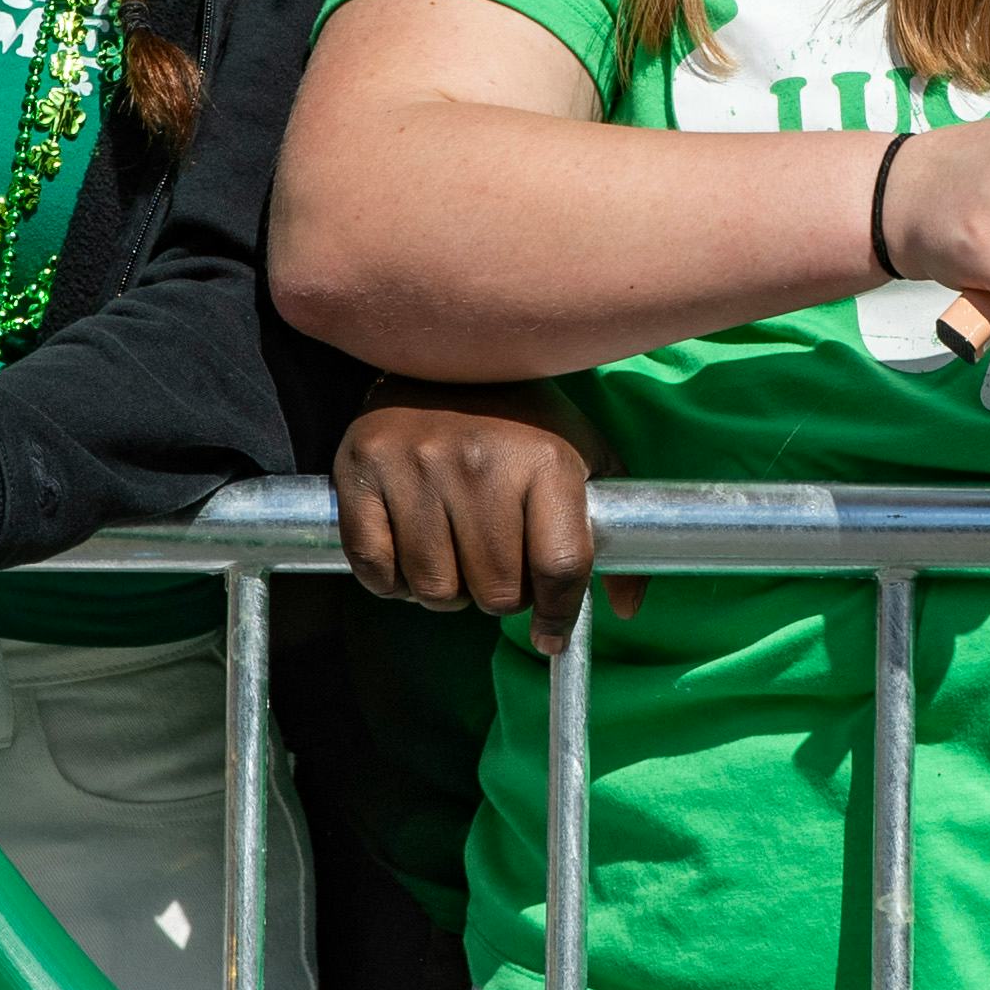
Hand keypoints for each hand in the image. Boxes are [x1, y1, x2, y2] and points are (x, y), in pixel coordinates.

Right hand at [333, 381, 629, 654]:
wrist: (441, 357)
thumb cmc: (522, 422)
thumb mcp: (584, 457)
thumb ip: (612, 530)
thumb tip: (627, 609)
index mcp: (545, 458)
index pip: (558, 568)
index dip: (558, 613)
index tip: (550, 632)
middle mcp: (481, 461)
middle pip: (496, 592)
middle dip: (500, 596)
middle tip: (495, 566)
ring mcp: (417, 464)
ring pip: (435, 591)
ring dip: (447, 591)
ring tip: (454, 554)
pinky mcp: (362, 469)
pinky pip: (378, 573)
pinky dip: (393, 581)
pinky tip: (410, 549)